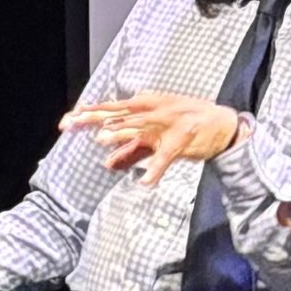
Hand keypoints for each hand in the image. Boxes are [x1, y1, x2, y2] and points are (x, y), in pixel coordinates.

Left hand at [61, 92, 241, 183]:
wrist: (223, 124)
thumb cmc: (186, 127)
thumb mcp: (155, 137)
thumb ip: (131, 149)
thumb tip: (108, 164)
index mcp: (146, 108)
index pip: (112, 108)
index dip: (89, 113)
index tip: (67, 120)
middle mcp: (153, 111)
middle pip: (118, 113)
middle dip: (94, 118)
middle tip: (72, 122)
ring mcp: (167, 124)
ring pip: (139, 128)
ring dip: (121, 134)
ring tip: (101, 139)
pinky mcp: (181, 140)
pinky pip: (165, 157)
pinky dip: (155, 170)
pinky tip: (146, 182)